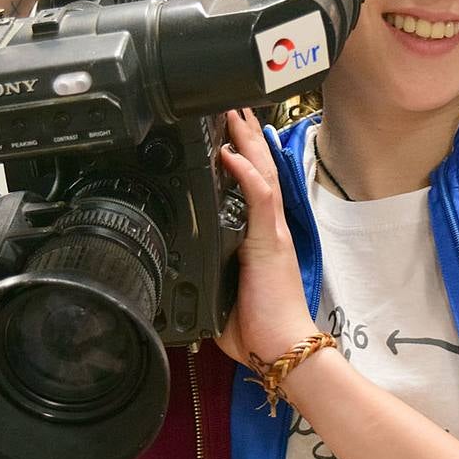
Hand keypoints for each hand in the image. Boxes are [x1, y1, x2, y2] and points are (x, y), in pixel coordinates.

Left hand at [214, 108, 317, 367]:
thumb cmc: (258, 330)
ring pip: (262, 175)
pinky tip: (233, 154)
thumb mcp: (222, 297)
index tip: (227, 138)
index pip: (253, 190)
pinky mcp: (270, 242)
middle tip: (232, 109)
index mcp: (260, 240)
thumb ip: (206, 278)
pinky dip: (246, 173)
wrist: (283, 349)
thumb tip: (175, 278)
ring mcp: (272, 233)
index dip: (243, 161)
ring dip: (247, 144)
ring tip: (234, 116)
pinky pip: (260, 198)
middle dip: (245, 140)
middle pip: (260, 172)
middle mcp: (270, 230)